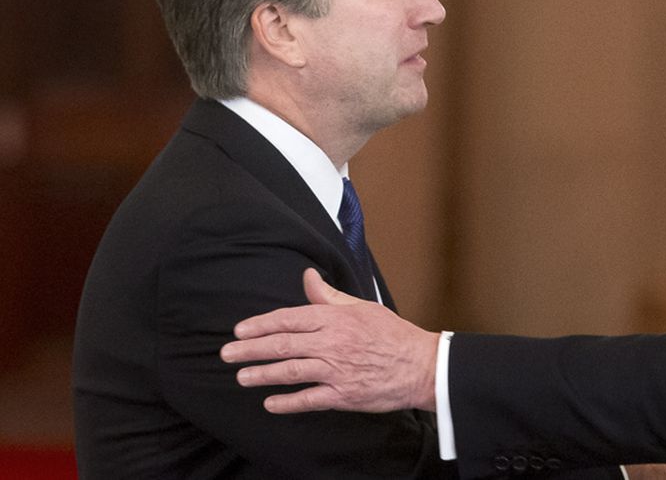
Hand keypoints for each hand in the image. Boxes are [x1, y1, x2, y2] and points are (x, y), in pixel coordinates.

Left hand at [220, 268, 439, 412]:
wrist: (422, 365)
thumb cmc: (393, 334)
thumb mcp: (362, 307)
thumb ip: (329, 296)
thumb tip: (307, 277)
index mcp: (335, 318)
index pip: (289, 319)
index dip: (261, 325)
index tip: (241, 330)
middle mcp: (332, 343)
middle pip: (282, 345)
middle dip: (250, 349)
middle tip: (227, 354)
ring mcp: (337, 370)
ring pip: (290, 371)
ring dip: (261, 374)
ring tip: (241, 377)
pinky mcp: (344, 394)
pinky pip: (309, 399)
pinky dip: (287, 402)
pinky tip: (270, 403)